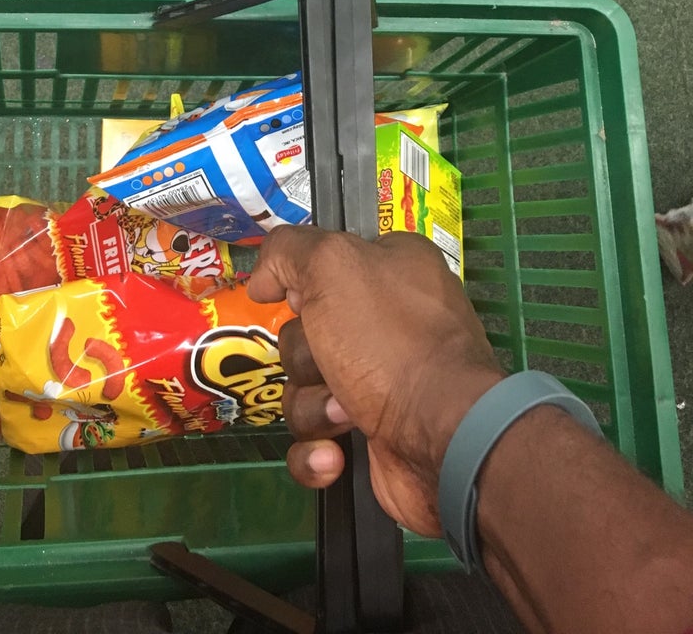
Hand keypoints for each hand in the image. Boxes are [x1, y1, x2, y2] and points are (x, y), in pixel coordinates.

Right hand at [249, 226, 503, 536]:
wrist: (443, 438)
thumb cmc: (390, 341)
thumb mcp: (333, 265)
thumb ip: (289, 251)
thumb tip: (264, 280)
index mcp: (391, 269)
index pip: (322, 267)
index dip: (301, 288)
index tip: (299, 302)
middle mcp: (388, 323)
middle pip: (303, 335)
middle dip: (305, 359)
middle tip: (331, 365)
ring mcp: (382, 384)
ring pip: (303, 391)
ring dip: (314, 408)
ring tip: (346, 416)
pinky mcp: (373, 439)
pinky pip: (313, 443)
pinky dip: (316, 453)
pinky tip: (335, 457)